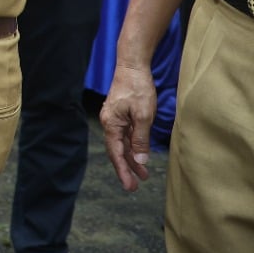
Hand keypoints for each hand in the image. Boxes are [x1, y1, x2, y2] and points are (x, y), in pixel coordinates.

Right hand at [99, 64, 156, 190]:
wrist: (132, 65)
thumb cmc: (137, 88)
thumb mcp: (143, 116)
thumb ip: (140, 139)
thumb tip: (140, 160)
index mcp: (111, 124)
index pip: (116, 153)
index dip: (123, 171)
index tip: (129, 186)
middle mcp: (110, 122)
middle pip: (117, 151)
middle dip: (127, 168)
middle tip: (134, 186)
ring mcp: (115, 118)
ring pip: (123, 143)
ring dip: (132, 158)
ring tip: (143, 174)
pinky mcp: (121, 113)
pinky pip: (126, 135)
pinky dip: (133, 146)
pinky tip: (140, 154)